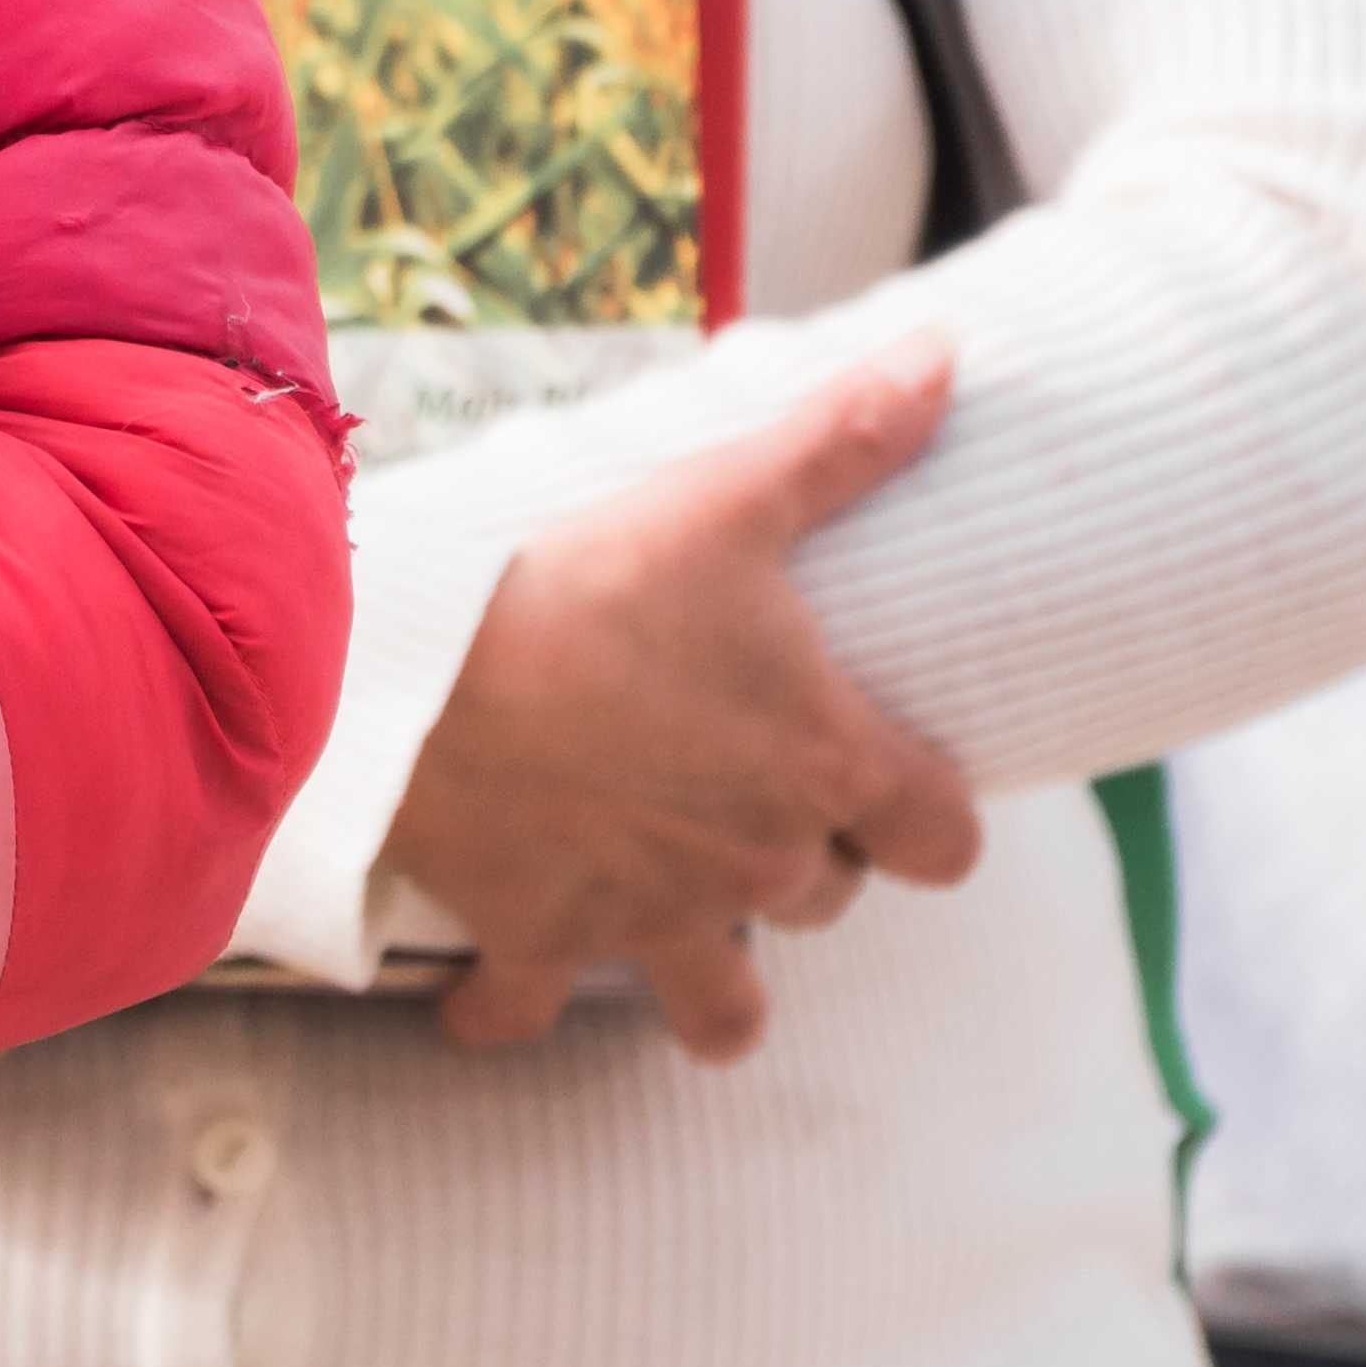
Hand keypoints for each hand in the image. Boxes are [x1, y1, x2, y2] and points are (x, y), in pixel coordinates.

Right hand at [390, 337, 987, 1064]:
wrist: (417, 675)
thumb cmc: (585, 587)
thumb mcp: (724, 499)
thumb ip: (844, 441)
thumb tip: (947, 353)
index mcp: (821, 768)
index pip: (944, 844)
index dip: (930, 819)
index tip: (896, 785)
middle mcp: (753, 865)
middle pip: (829, 904)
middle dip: (802, 862)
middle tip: (744, 791)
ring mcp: (648, 918)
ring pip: (725, 1007)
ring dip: (713, 978)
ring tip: (677, 917)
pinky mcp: (541, 940)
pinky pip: (531, 1013)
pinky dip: (513, 1008)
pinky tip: (499, 982)